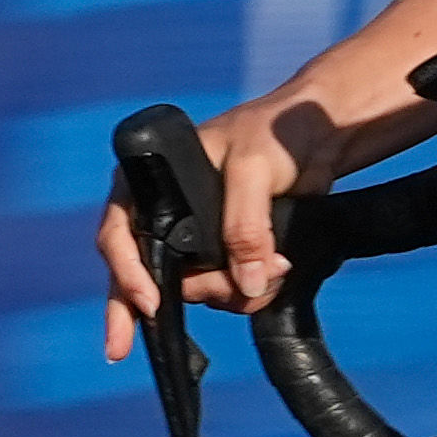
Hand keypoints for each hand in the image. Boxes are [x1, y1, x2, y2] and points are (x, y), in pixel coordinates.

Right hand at [92, 88, 391, 366]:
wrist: (317, 136)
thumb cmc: (272, 132)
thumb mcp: (252, 168)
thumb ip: (245, 225)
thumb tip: (245, 283)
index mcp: (148, 186)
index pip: (119, 237)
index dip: (127, 275)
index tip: (150, 304)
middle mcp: (165, 218)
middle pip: (156, 279)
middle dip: (201, 291)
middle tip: (235, 291)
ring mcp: (195, 242)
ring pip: (196, 292)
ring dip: (232, 293)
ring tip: (276, 270)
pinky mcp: (228, 257)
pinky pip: (227, 293)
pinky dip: (249, 293)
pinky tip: (274, 280)